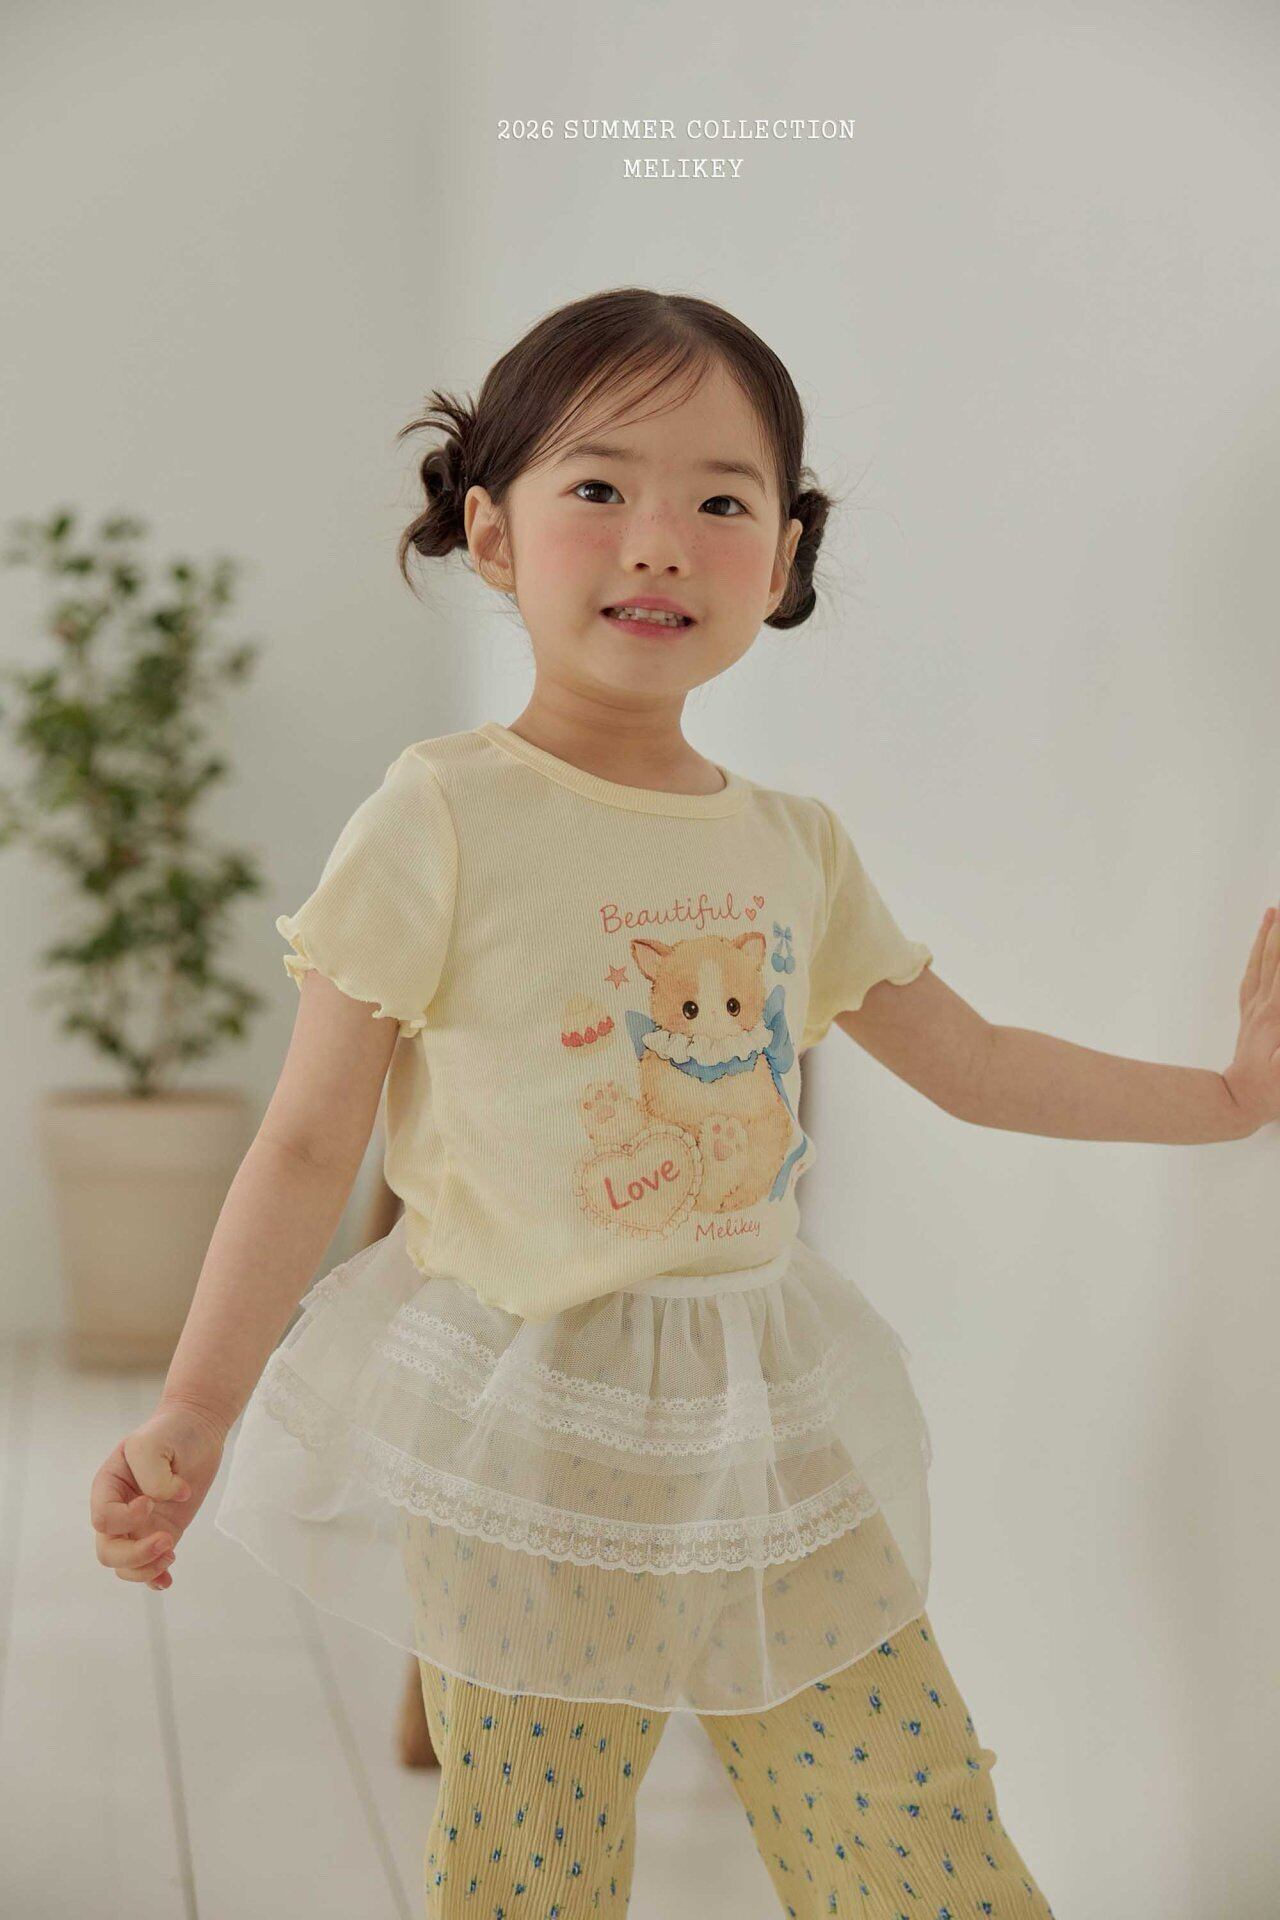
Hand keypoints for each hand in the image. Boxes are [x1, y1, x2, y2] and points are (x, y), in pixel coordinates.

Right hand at [89, 1399, 227, 1591]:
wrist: (197, 1429)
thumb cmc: (170, 1432)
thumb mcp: (152, 1444)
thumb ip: (154, 1476)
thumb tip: (170, 1501)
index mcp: (108, 1488)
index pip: (103, 1519)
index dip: (124, 1519)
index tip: (150, 1501)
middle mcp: (120, 1510)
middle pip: (108, 1551)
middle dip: (135, 1554)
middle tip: (167, 1538)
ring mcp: (140, 1525)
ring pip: (125, 1565)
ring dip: (146, 1568)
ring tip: (172, 1554)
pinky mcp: (163, 1531)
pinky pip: (150, 1565)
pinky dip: (154, 1577)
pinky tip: (167, 1580)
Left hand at [1223, 904, 1279, 1132]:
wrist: (1237, 1101)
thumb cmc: (1271, 1089)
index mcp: (1278, 1014)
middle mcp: (1266, 1005)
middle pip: (1279, 958)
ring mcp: (1255, 1009)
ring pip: (1263, 963)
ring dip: (1270, 936)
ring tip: (1274, 913)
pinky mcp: (1249, 1017)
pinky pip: (1252, 977)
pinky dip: (1257, 957)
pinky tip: (1260, 948)